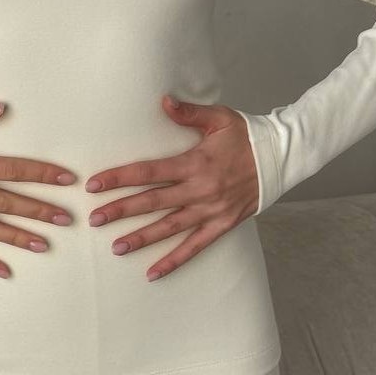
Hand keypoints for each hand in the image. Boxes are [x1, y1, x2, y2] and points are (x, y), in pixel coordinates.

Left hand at [85, 95, 258, 281]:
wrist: (280, 159)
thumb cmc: (247, 137)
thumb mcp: (219, 118)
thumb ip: (189, 113)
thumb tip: (163, 101)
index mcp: (196, 163)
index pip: (149, 171)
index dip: (120, 178)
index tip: (95, 184)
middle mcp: (201, 190)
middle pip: (153, 202)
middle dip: (121, 210)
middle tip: (95, 219)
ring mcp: (211, 211)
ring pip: (170, 228)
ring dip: (142, 238)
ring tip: (116, 247)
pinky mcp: (221, 225)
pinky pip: (195, 247)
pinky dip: (174, 261)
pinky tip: (153, 273)